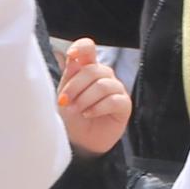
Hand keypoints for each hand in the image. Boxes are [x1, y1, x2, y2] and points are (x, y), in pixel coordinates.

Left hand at [51, 38, 130, 153]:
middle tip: (65, 102)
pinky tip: (88, 114)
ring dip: (85, 99)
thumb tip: (73, 58)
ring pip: (103, 85)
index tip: (71, 54)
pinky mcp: (124, 105)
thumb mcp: (64, 95)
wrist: (80, 141)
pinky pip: (113, 100)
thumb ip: (70, 76)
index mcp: (87, 68)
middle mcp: (104, 75)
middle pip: (93, 70)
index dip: (81, 47)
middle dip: (75, 87)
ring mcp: (116, 89)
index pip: (89, 48)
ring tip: (76, 110)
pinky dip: (97, 107)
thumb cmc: (72, 116)